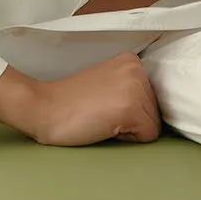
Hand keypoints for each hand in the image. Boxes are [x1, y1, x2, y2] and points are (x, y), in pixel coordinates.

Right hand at [31, 51, 161, 146]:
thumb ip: (130, 84)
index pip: (153, 94)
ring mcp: (136, 88)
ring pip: (154, 123)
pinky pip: (148, 135)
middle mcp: (138, 70)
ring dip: (131, 129)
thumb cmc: (72, 101)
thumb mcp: (109, 80)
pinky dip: (128, 139)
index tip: (109, 104)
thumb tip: (154, 104)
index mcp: (133, 60)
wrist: (44, 107)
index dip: (132, 107)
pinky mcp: (131, 110)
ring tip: (104, 118)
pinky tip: (105, 126)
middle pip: (156, 109)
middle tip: (103, 112)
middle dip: (134, 119)